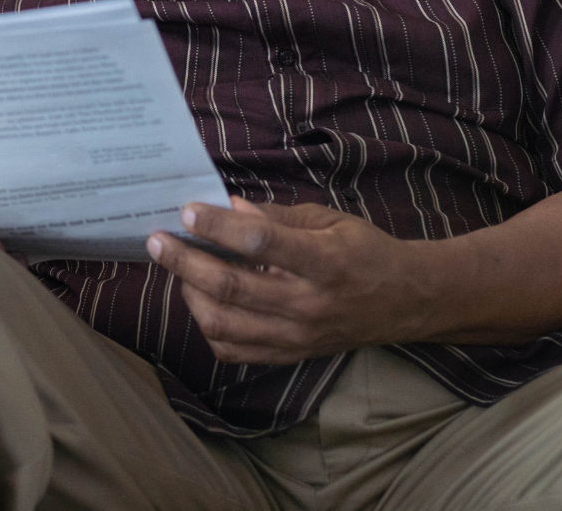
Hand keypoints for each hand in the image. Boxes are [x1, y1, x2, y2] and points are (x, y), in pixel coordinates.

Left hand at [147, 197, 438, 364]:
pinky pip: (232, 350)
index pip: (260, 244)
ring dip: (189, 293)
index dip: (218, 226)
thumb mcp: (327, 221)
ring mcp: (296, 338)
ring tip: (178, 268)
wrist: (405, 301)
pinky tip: (201, 300)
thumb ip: (274, 216)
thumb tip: (226, 206)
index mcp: (323, 263)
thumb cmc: (363, 251)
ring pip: (222, 324)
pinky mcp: (289, 356)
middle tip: (157, 240)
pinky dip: (207, 326)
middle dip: (184, 261)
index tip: (187, 210)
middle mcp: (307, 305)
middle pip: (230, 288)